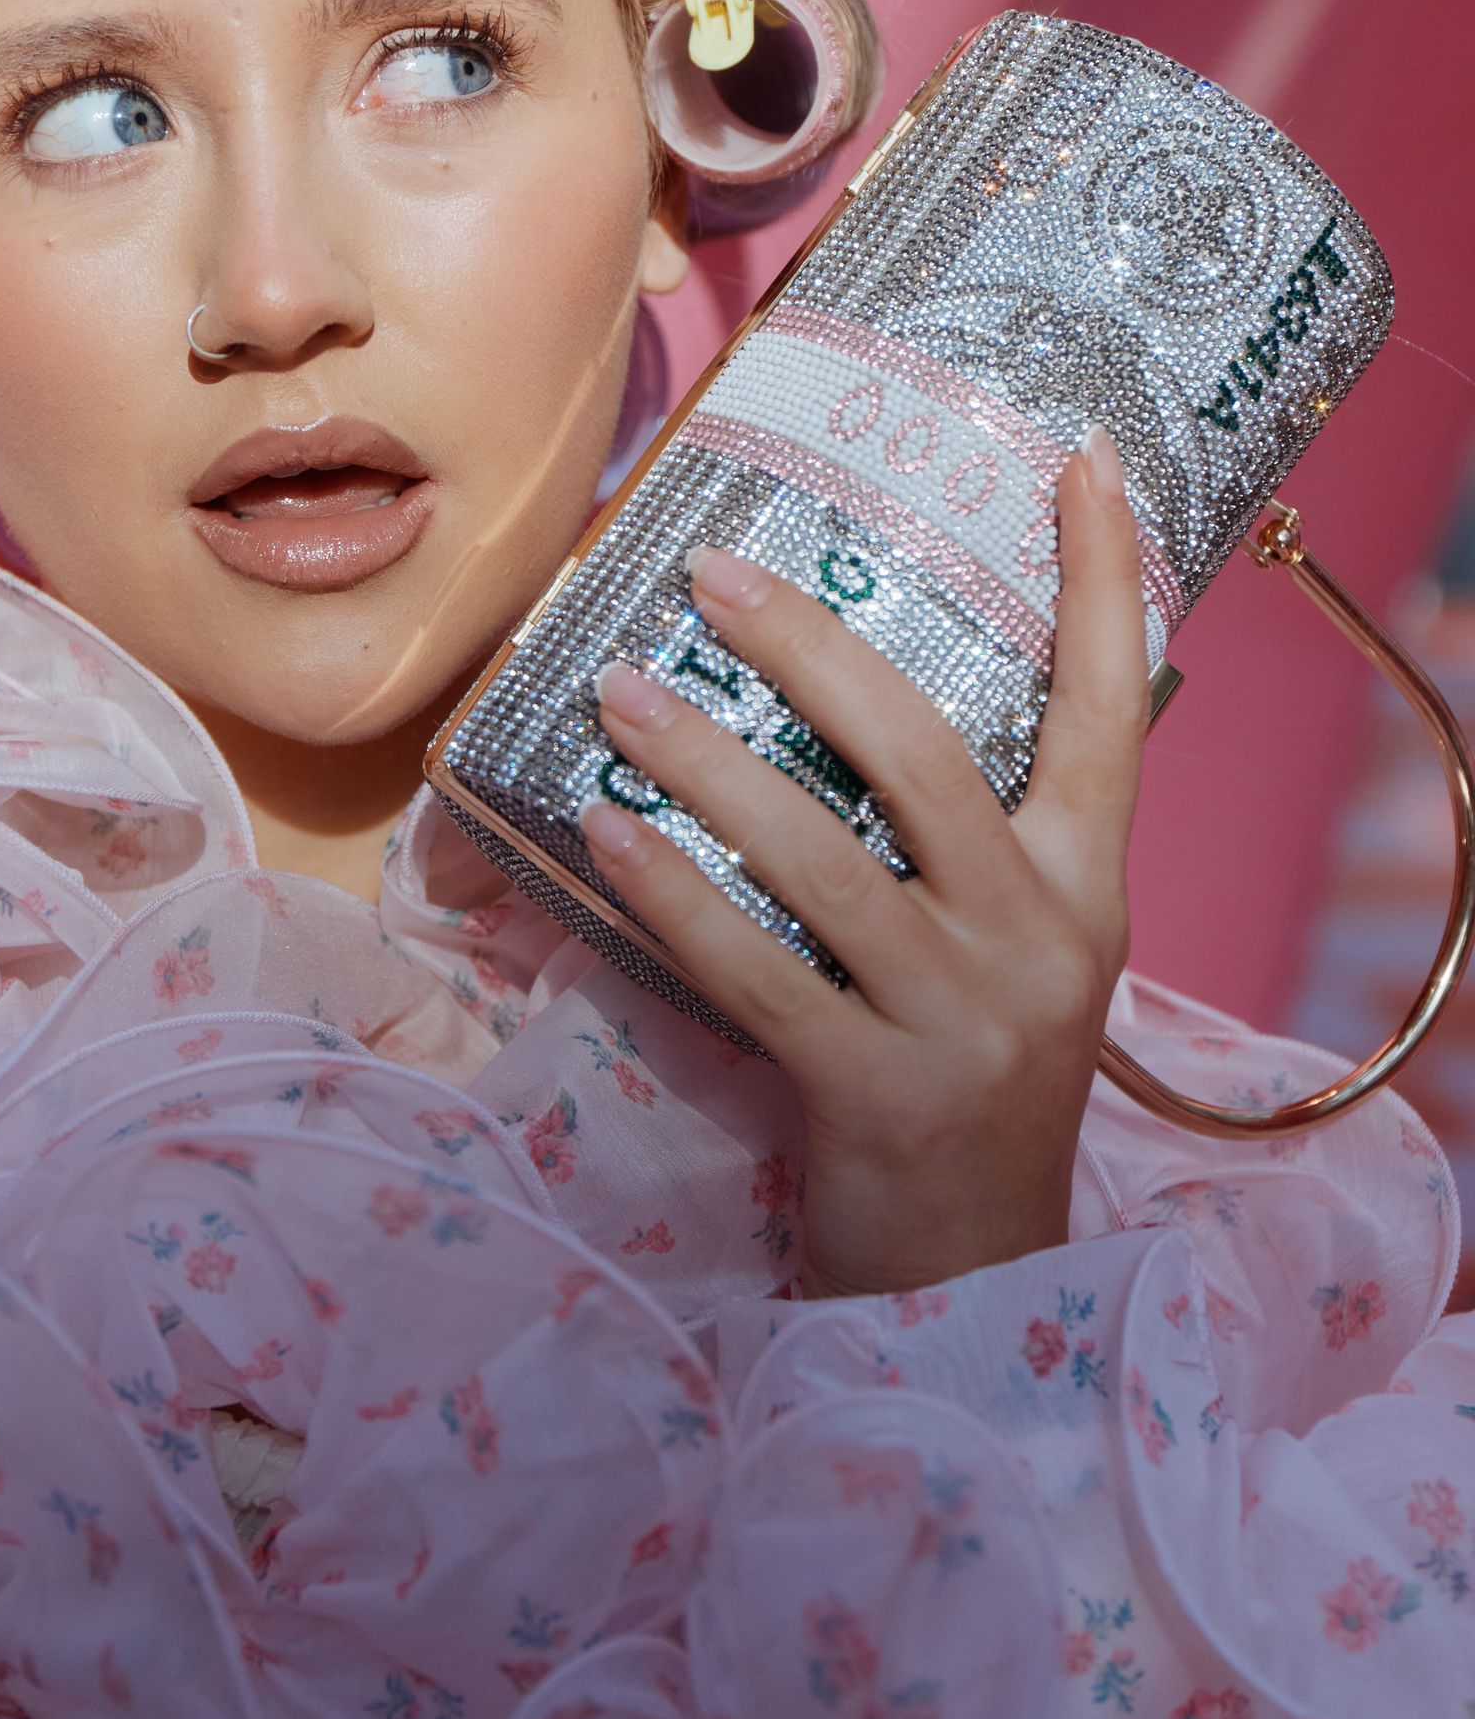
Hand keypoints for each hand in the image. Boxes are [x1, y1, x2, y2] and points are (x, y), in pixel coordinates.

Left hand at [579, 426, 1149, 1299]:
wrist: (971, 1264)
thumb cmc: (967, 1064)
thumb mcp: (1014, 943)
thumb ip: (972, 831)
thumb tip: (852, 680)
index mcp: (1088, 882)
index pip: (1115, 702)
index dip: (1101, 578)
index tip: (1081, 454)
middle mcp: (1042, 935)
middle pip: (924, 752)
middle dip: (809, 649)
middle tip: (707, 570)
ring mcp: (961, 1017)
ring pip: (821, 855)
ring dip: (705, 762)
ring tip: (614, 690)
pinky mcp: (874, 1090)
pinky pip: (752, 967)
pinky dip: (670, 893)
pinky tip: (603, 833)